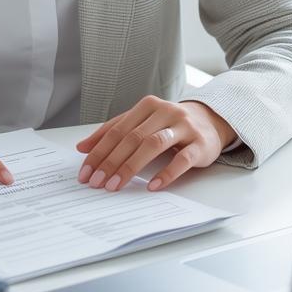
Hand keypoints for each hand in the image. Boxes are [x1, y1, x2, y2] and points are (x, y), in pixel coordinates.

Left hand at [74, 97, 235, 193]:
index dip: (99, 152)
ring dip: (131, 166)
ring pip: (153, 144)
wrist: (210, 121)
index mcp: (147, 106)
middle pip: (133, 137)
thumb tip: (82, 147)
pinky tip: (152, 185)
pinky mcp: (200, 143)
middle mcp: (165, 112)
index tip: (86, 172)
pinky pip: (182, 159)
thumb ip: (113, 132)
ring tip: (116, 185)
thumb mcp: (141, 123)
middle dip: (111, 162)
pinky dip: (166, 173)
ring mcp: (184, 127)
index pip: (117, 130)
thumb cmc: (169, 124)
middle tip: (97, 182)